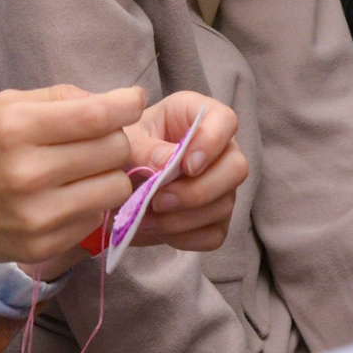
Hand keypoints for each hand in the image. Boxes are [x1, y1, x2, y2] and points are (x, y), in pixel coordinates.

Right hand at [0, 85, 141, 296]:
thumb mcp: (0, 106)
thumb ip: (59, 99)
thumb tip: (116, 103)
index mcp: (14, 129)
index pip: (96, 116)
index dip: (126, 105)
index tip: (133, 100)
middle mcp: (28, 174)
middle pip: (114, 150)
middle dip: (115, 137)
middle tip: (95, 137)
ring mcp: (37, 216)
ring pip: (116, 187)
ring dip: (109, 174)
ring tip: (83, 168)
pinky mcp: (44, 246)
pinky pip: (97, 217)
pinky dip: (90, 202)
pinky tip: (64, 196)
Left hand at [122, 92, 248, 251]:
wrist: (115, 182)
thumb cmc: (123, 149)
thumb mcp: (125, 141)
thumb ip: (144, 149)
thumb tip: (165, 165)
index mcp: (196, 116)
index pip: (225, 121)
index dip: (212, 143)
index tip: (186, 166)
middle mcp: (218, 150)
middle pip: (236, 168)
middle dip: (198, 190)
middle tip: (159, 200)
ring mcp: (220, 186)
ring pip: (224, 205)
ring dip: (183, 218)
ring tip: (145, 218)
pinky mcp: (215, 218)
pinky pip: (214, 234)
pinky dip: (184, 237)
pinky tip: (157, 230)